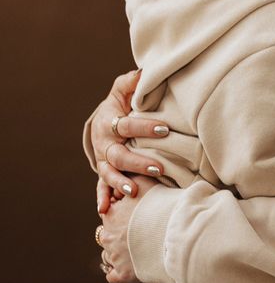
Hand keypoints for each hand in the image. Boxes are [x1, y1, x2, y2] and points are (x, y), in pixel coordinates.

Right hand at [90, 70, 169, 213]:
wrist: (102, 120)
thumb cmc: (121, 103)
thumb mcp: (123, 89)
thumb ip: (133, 82)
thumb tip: (146, 72)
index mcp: (109, 121)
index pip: (127, 125)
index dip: (144, 127)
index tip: (165, 129)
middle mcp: (104, 143)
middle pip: (118, 155)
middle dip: (137, 162)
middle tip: (159, 168)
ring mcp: (103, 160)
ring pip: (109, 173)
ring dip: (120, 183)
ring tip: (135, 190)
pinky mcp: (104, 172)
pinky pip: (101, 187)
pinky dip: (102, 198)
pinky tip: (104, 210)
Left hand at [97, 177, 157, 282]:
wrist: (175, 232)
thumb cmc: (162, 206)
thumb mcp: (145, 182)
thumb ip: (133, 178)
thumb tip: (127, 177)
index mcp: (110, 215)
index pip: (109, 214)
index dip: (122, 215)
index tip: (134, 217)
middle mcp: (107, 236)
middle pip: (106, 235)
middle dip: (118, 235)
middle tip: (136, 235)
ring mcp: (114, 257)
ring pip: (109, 256)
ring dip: (118, 254)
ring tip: (135, 252)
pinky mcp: (122, 274)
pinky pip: (112, 275)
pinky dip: (119, 272)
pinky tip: (129, 268)